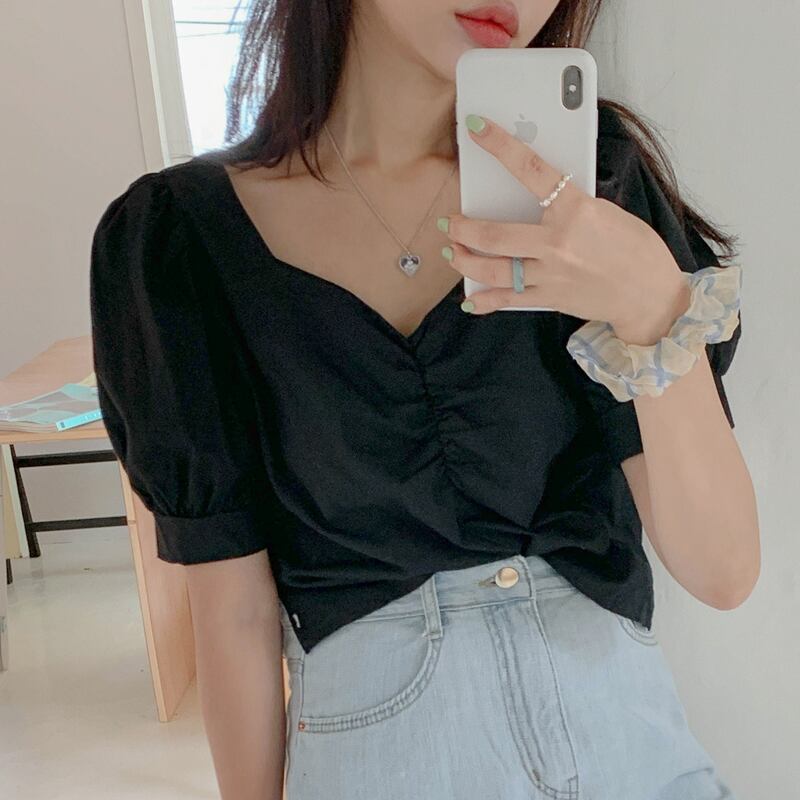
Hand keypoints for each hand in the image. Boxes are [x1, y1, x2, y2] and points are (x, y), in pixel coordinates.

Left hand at [441, 114, 690, 344]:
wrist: (651, 296)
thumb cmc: (635, 248)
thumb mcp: (606, 211)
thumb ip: (569, 203)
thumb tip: (536, 193)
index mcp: (576, 211)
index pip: (531, 170)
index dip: (500, 146)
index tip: (477, 127)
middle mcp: (558, 243)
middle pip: (494, 234)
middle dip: (464, 227)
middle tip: (450, 221)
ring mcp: (551, 274)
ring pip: (493, 269)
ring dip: (465, 260)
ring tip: (452, 252)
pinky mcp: (549, 298)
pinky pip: (508, 300)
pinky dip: (485, 301)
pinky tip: (470, 299)